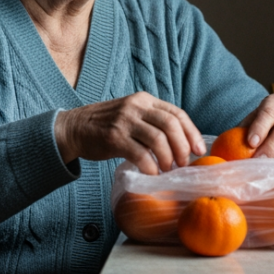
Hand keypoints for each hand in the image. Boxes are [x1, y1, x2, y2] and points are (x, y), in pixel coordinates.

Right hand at [53, 92, 206, 173]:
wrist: (74, 127)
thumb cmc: (108, 125)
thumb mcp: (133, 115)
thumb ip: (153, 123)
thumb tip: (182, 145)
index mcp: (145, 100)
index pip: (177, 113)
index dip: (192, 133)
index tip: (199, 150)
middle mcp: (136, 106)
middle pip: (170, 125)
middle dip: (182, 147)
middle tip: (184, 163)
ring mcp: (124, 121)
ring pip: (158, 139)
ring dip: (167, 158)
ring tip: (167, 168)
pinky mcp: (113, 137)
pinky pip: (139, 154)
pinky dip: (150, 166)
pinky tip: (151, 173)